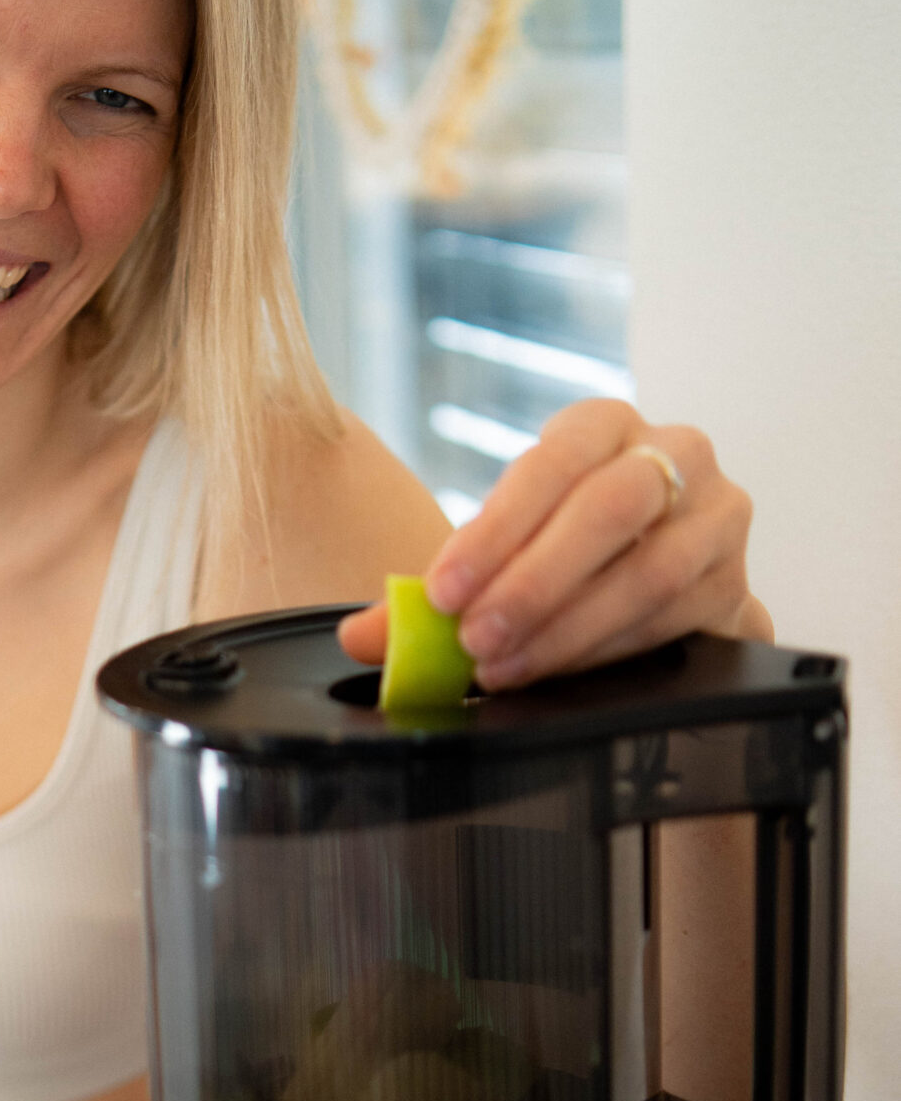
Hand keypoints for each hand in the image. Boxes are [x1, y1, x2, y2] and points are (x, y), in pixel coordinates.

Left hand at [340, 398, 769, 687]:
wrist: (648, 590)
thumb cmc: (560, 556)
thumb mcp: (495, 560)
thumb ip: (427, 599)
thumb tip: (362, 636)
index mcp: (602, 427)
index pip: (552, 462)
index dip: (496, 529)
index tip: (443, 593)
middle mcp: (674, 454)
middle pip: (611, 508)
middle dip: (534, 582)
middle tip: (476, 639)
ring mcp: (718, 515)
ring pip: (651, 570)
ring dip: (570, 627)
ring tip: (507, 666)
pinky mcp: (737, 582)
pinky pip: (678, 618)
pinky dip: (610, 651)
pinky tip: (561, 673)